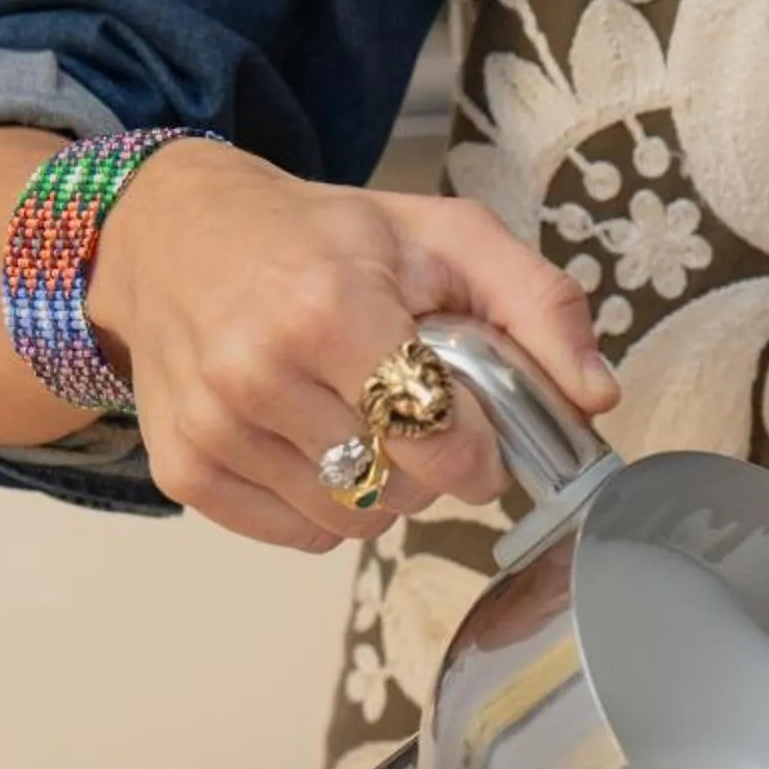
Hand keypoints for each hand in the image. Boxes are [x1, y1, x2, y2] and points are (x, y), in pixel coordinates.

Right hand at [86, 143, 619, 550]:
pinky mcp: (186, 468)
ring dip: (381, 488)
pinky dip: (325, 506)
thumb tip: (596, 396)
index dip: (479, 450)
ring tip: (359, 418)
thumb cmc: (322, 238)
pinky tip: (313, 440)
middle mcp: (257, 372)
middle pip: (402, 488)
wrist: (172, 233)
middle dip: (430, 463)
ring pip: (353, 520)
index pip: (441, 439)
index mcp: (327, 308)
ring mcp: (214, 427)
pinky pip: (299, 534)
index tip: (476, 426)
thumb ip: (538, 305)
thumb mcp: (443, 236)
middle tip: (411, 409)